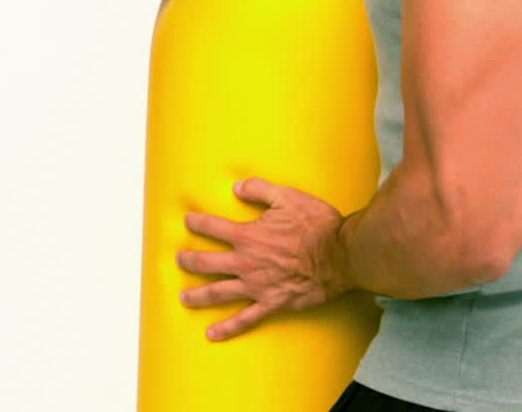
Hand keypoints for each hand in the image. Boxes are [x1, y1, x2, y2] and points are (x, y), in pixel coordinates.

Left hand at [176, 177, 352, 340]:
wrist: (341, 255)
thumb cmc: (317, 225)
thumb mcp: (288, 197)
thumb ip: (259, 189)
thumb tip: (237, 186)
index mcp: (248, 236)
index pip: (213, 227)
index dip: (197, 223)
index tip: (189, 221)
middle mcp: (246, 263)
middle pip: (207, 263)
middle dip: (189, 261)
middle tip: (180, 260)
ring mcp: (257, 286)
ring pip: (218, 292)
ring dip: (198, 295)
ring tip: (184, 297)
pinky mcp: (272, 304)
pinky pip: (245, 319)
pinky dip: (228, 328)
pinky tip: (212, 333)